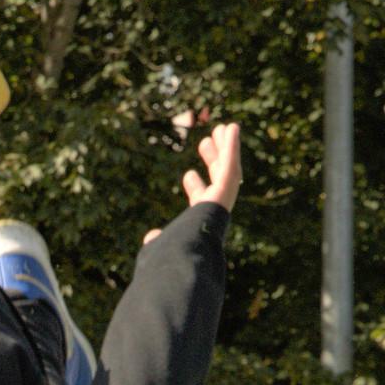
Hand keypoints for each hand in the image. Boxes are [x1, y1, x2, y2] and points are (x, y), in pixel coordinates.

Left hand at [143, 120, 243, 244]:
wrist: (186, 256)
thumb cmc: (173, 254)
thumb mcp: (162, 243)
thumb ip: (158, 239)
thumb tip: (151, 237)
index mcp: (199, 222)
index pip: (200, 201)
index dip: (196, 188)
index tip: (188, 175)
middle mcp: (214, 210)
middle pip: (216, 179)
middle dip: (213, 161)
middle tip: (205, 141)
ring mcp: (222, 200)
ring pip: (227, 169)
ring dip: (225, 148)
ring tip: (222, 128)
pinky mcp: (227, 190)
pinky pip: (231, 164)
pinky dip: (232, 146)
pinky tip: (233, 127)